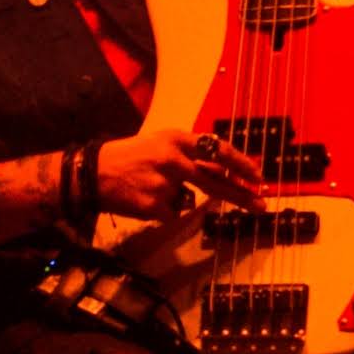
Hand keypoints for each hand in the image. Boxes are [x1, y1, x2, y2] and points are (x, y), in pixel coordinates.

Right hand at [98, 118, 271, 222]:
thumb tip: (225, 172)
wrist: (92, 173)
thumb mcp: (160, 146)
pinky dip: (161, 211)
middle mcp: (173, 159)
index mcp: (176, 139)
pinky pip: (171, 214)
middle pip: (215, 180)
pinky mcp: (156, 206)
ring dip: (175, 199)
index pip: (216, 150)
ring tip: (149, 189)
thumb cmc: (129, 158)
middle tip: (260, 203)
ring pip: (189, 200)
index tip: (256, 175)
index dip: (239, 163)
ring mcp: (165, 183)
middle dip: (241, 194)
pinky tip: (142, 200)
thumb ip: (191, 157)